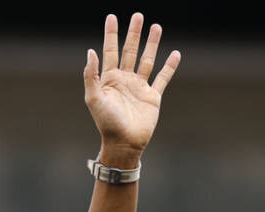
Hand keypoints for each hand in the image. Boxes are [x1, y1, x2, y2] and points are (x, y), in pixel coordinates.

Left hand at [84, 13, 179, 165]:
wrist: (123, 142)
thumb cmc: (106, 123)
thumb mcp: (93, 98)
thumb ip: (91, 75)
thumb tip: (90, 51)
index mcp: (109, 79)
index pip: (110, 51)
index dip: (111, 34)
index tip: (112, 17)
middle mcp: (124, 80)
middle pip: (130, 51)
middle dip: (133, 33)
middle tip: (137, 16)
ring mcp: (139, 87)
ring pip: (147, 60)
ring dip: (152, 43)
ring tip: (156, 26)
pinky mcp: (153, 96)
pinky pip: (163, 78)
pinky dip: (169, 66)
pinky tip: (175, 53)